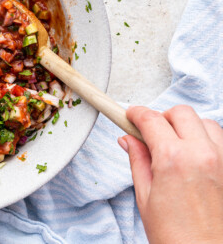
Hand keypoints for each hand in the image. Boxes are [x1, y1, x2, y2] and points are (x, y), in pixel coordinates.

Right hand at [119, 105, 222, 243]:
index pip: (151, 119)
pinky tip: (194, 156)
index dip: (136, 114)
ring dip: (187, 127)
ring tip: (174, 145)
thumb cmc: (177, 237)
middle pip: (180, 113)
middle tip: (150, 132)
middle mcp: (202, 154)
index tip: (130, 116)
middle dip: (162, 117)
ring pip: (205, 122)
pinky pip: (221, 140)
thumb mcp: (144, 196)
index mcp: (173, 159)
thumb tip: (129, 141)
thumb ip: (137, 160)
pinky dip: (206, 140)